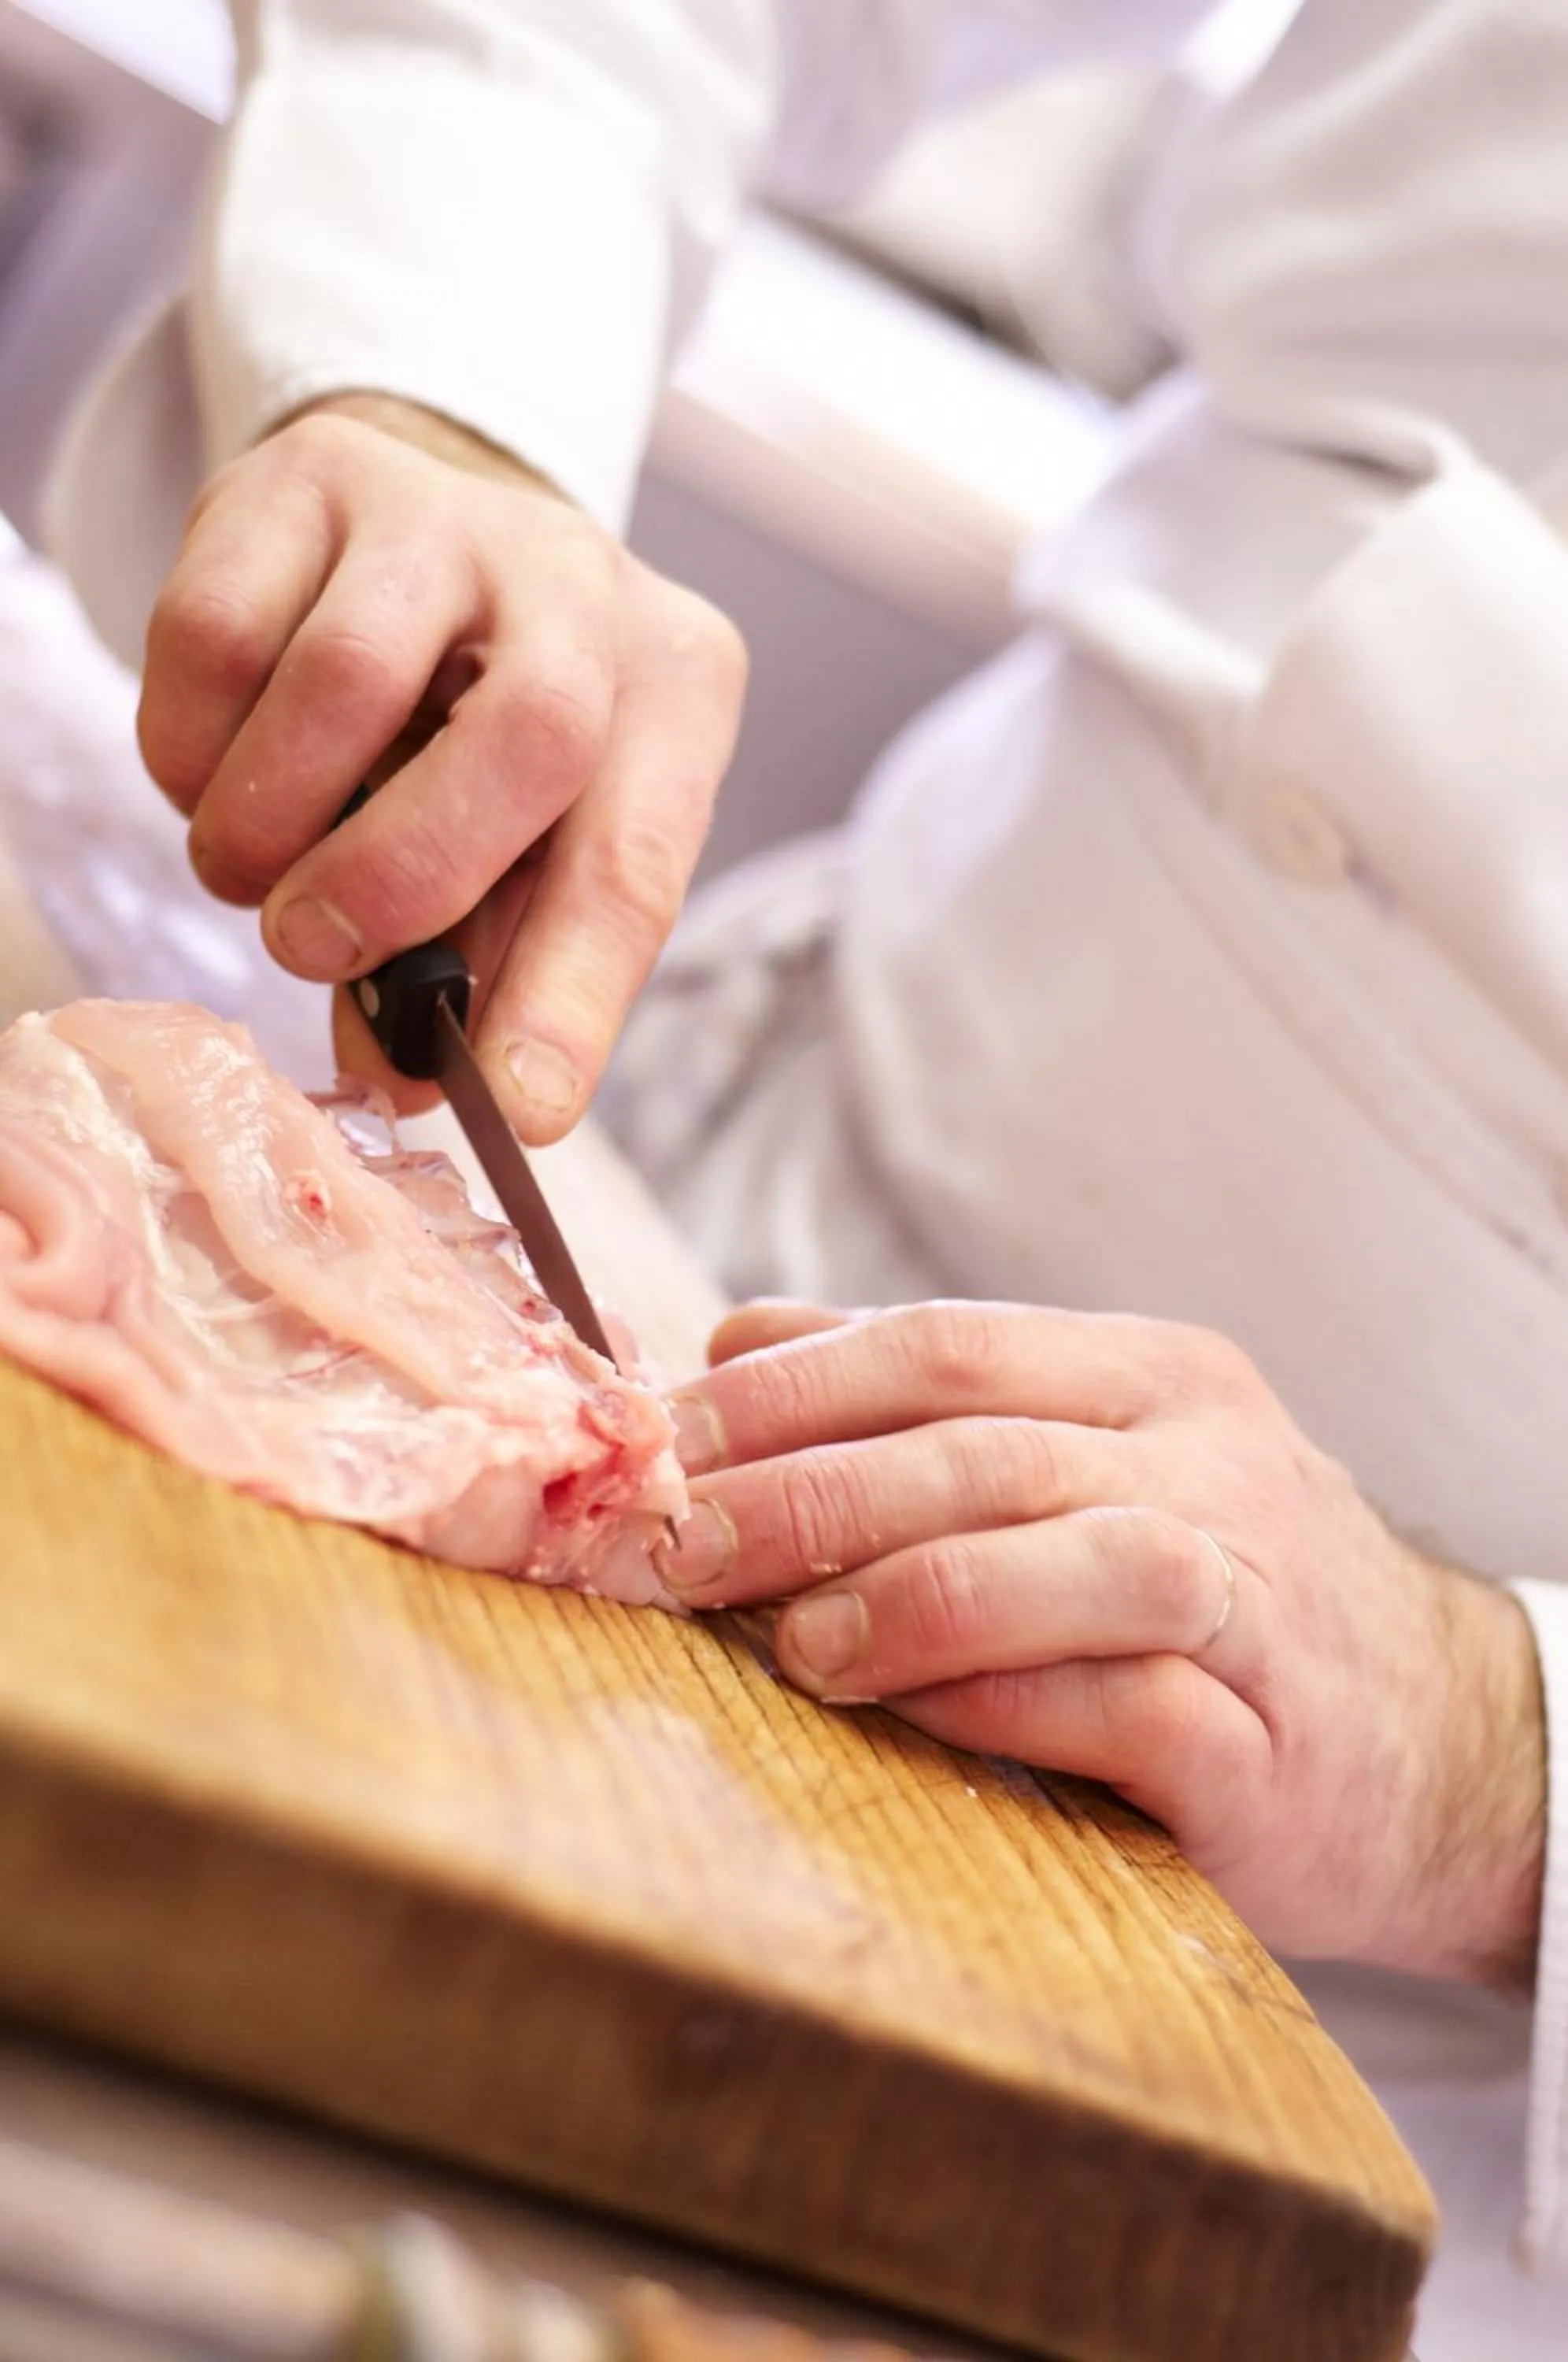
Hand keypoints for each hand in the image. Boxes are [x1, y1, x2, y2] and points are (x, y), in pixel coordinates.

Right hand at [136, 393, 747, 1136]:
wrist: (407, 538)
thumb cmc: (480, 732)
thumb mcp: (524, 846)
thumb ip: (484, 965)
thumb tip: (399, 1080)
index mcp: (671, 691)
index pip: (639, 860)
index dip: (573, 997)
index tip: (515, 1103)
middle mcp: (582, 581)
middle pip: (531, 734)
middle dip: (405, 878)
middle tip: (311, 951)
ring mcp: (446, 513)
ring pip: (346, 681)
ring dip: (268, 823)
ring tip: (252, 872)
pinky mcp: (307, 477)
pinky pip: (218, 633)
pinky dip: (191, 749)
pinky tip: (212, 778)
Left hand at [657, 1301, 1545, 1990]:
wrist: (1444, 1743)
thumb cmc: (1215, 1591)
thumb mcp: (1090, 1457)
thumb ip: (922, 1402)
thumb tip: (736, 1344)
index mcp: (1152, 1374)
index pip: (943, 1345)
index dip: (784, 1391)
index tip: (656, 1444)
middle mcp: (1212, 1464)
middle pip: (981, 1448)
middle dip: (803, 1494)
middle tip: (676, 1548)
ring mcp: (1255, 1602)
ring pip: (1076, 1560)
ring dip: (912, 1597)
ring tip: (796, 1648)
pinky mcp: (1274, 1748)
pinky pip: (1132, 1709)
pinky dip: (1006, 1706)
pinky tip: (917, 1718)